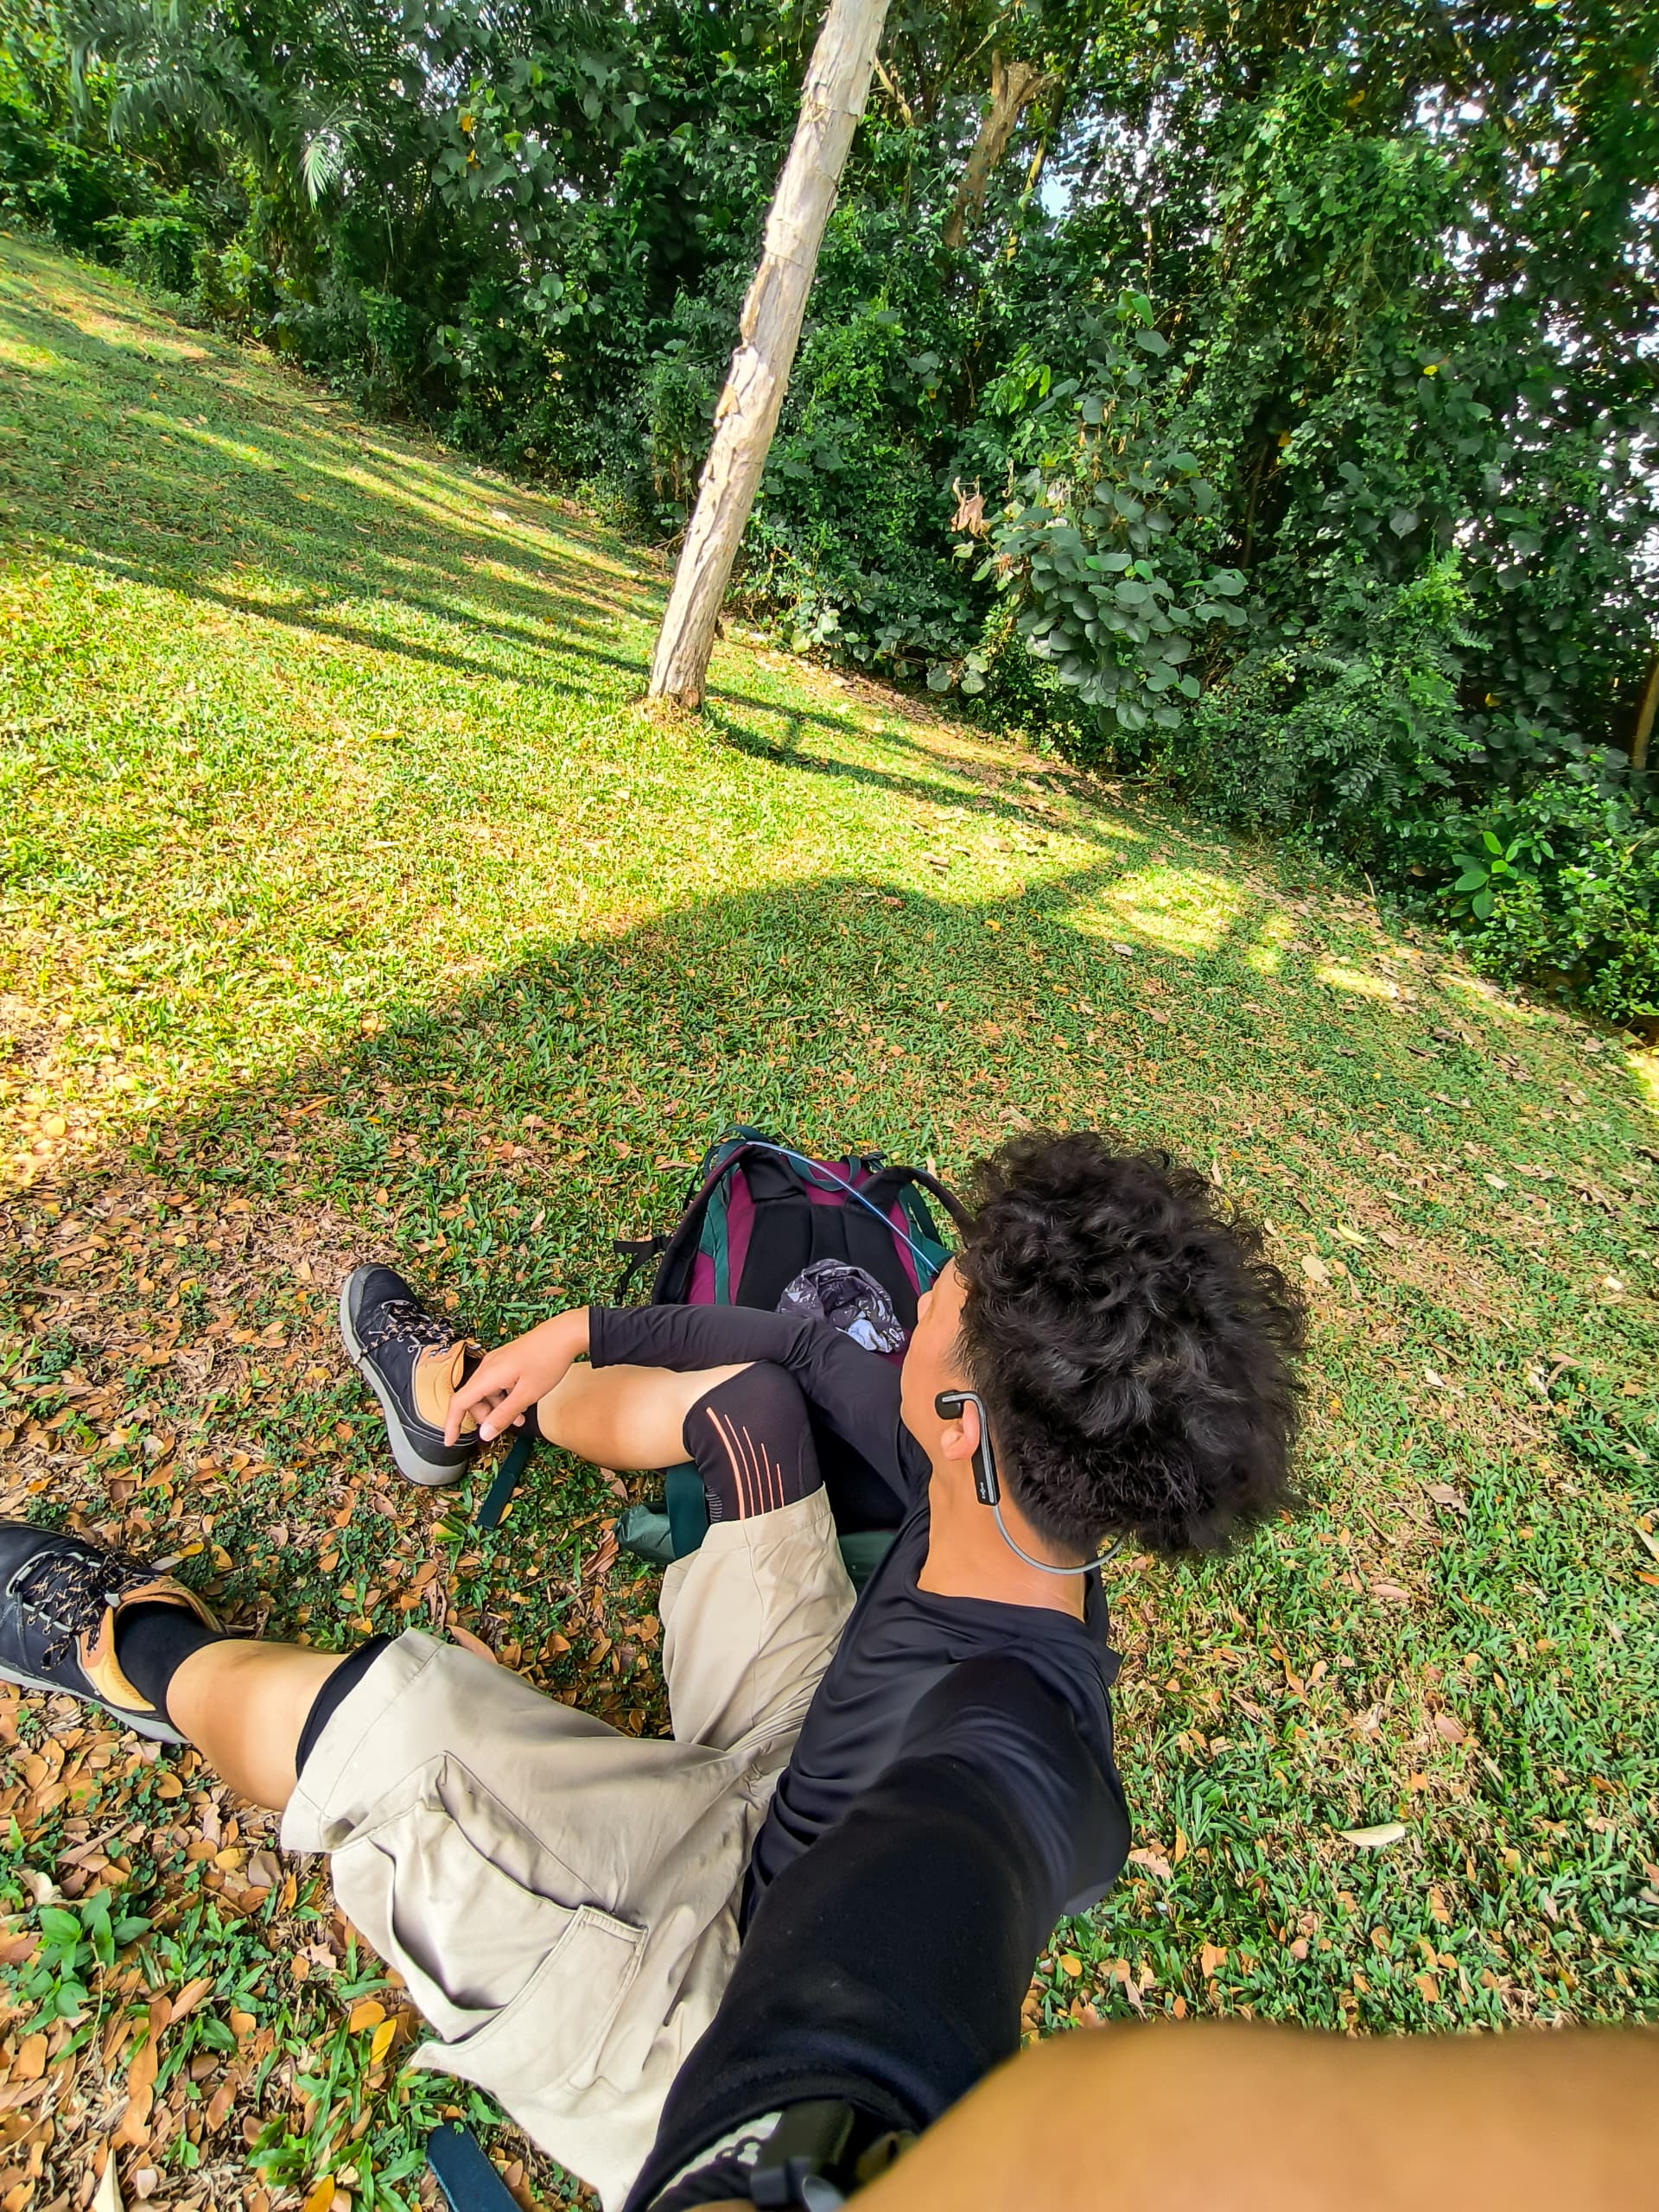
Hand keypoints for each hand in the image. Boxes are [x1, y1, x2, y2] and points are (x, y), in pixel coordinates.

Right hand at [446, 1308, 589, 1444]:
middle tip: (506, 1426)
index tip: (449, 1442)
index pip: (459, 1403)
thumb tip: (484, 1434)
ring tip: (520, 1419)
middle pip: (472, 1399)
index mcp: (488, 1375)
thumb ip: (504, 1415)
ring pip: (486, 1392)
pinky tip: (522, 1402)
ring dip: (497, 1408)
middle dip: (485, 1417)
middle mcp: (487, 1367)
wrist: (565, 1333)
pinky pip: (496, 1384)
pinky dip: (504, 1397)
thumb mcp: (527, 1394)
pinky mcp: (506, 1361)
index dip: (451, 1424)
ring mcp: (496, 1362)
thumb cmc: (548, 1361)